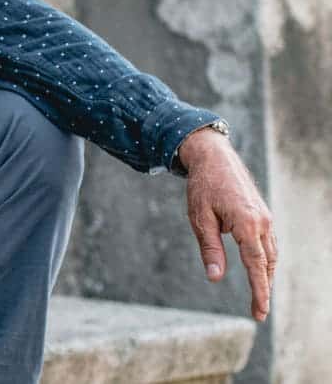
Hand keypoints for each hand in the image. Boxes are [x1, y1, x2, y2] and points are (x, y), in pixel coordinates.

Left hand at [180, 128, 276, 320]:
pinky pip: (267, 242)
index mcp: (246, 223)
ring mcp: (265, 217)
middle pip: (267, 263)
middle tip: (258, 311)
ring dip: (266, 274)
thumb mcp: (199, 219)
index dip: (259, 290)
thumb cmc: (203, 187)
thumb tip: (215, 277)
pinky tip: (258, 268)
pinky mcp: (262, 214)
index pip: (256, 265)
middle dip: (264, 287)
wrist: (214, 157)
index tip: (260, 311)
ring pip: (270, 253)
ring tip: (259, 295)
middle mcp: (261, 222)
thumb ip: (210, 249)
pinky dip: (264, 258)